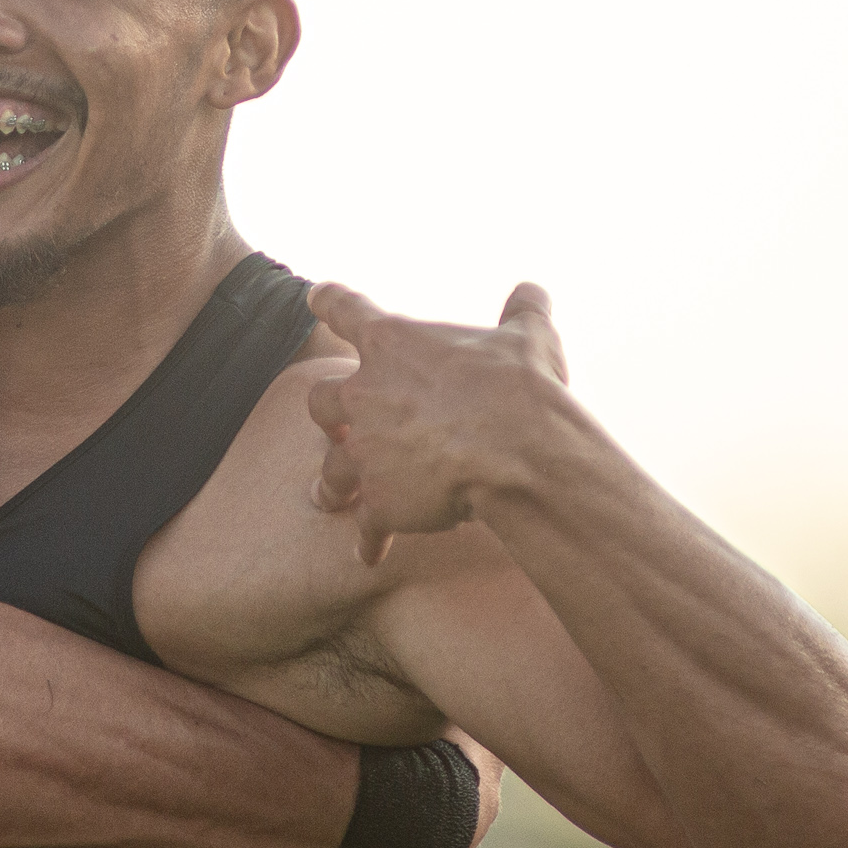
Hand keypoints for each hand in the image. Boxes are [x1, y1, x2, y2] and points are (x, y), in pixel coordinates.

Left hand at [305, 282, 570, 564]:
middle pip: (321, 399)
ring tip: (329, 496)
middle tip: (336, 425)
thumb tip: (532, 291)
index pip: (345, 308)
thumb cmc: (520, 388)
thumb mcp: (526, 340)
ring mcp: (366, 449)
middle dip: (327, 413)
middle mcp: (365, 394)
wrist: (516, 453)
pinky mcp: (380, 500)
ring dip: (332, 481)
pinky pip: (366, 526)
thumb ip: (523, 314)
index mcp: (392, 343)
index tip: (315, 297)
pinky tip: (369, 555)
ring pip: (331, 467)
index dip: (330, 301)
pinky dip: (368, 540)